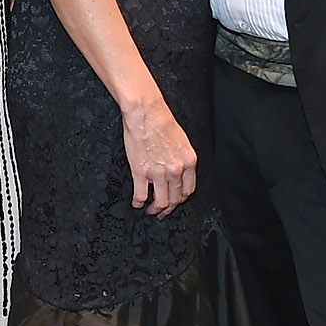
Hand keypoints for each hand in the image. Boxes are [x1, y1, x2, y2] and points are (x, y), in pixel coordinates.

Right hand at [120, 98, 197, 216]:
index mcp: (188, 162)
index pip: (188, 190)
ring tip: (150, 210)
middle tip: (162, 212)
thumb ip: (183, 160)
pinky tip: (137, 203)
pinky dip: (138, 202)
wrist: (146, 113)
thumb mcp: (182, 142)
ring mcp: (158, 173)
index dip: (181, 200)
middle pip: (175, 199)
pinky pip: (141, 195)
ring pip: (161, 202)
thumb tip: (179, 174)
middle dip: (169, 209)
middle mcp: (175, 170)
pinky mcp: (140, 172)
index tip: (176, 202)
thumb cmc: (162, 123)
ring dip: (155, 210)